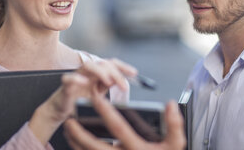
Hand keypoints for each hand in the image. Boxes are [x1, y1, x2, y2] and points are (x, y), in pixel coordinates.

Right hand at [29, 58, 136, 144]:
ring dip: (100, 72)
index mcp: (96, 73)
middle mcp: (87, 73)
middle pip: (102, 63)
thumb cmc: (79, 101)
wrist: (60, 111)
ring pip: (87, 66)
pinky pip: (68, 78)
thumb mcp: (98, 94)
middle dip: (115, 72)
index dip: (123, 66)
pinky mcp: (65, 87)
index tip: (135, 74)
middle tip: (124, 85)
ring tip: (108, 82)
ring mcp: (76, 78)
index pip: (111, 63)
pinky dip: (76, 79)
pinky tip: (85, 83)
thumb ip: (108, 85)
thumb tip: (125, 83)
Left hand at [64, 95, 186, 149]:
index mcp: (137, 148)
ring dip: (76, 144)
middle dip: (80, 133)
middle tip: (69, 121)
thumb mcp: (175, 146)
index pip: (118, 128)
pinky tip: (76, 146)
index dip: (107, 112)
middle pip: (95, 146)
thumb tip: (170, 105)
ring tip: (68, 131)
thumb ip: (174, 125)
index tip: (96, 98)